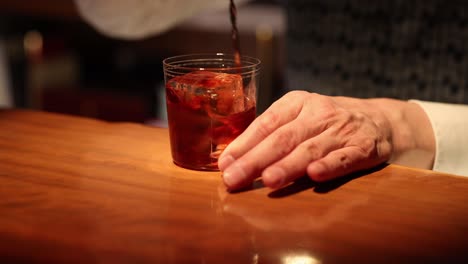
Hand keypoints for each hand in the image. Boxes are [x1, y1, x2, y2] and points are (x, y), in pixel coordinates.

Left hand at [218, 91, 394, 189]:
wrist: (378, 119)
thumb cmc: (326, 122)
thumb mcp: (299, 117)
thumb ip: (272, 134)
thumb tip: (233, 159)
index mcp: (297, 103)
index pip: (266, 123)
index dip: (244, 144)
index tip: (224, 164)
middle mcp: (318, 113)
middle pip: (283, 137)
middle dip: (256, 160)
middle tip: (234, 179)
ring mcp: (342, 129)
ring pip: (311, 148)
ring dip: (288, 165)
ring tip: (268, 180)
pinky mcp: (364, 147)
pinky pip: (345, 157)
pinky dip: (330, 166)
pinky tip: (314, 175)